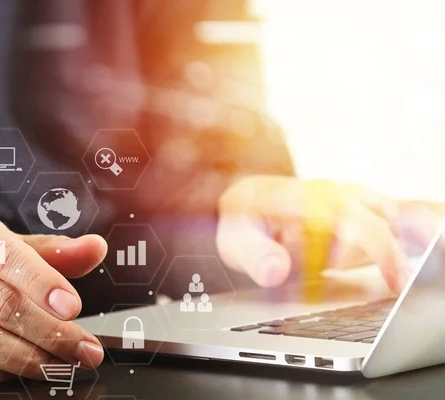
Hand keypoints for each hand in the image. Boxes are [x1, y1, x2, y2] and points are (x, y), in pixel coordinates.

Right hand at [0, 213, 106, 382]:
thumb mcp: (15, 250)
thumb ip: (57, 252)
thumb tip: (96, 248)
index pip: (8, 255)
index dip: (43, 282)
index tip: (73, 307)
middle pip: (1, 303)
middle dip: (51, 331)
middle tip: (84, 348)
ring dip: (30, 357)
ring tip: (63, 364)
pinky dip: (1, 371)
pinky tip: (25, 368)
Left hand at [216, 176, 442, 291]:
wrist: (247, 203)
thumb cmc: (244, 222)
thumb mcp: (235, 240)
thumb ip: (254, 256)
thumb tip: (275, 271)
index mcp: (300, 196)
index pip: (346, 217)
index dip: (376, 246)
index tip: (396, 279)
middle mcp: (330, 193)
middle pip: (377, 216)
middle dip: (398, 251)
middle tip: (410, 286)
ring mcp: (347, 199)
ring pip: (391, 210)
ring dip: (414, 233)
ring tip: (434, 259)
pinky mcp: (359, 210)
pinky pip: (394, 215)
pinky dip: (416, 226)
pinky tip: (432, 242)